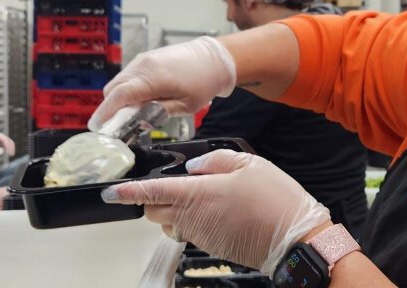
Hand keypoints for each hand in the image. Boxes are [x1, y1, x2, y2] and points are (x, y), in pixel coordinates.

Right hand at [88, 37, 235, 130]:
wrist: (215, 58)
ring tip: (131, 115)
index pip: (119, 96)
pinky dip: (127, 89)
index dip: (106, 113)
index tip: (99, 128)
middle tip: (116, 126)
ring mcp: (143, 60)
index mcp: (152, 78)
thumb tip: (138, 123)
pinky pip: (128, 75)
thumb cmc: (204, 82)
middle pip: (113, 90)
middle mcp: (143, 66)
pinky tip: (140, 100)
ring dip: (119, 98)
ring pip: (119, 82)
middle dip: (110, 109)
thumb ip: (159, 113)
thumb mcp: (185, 106)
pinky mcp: (146, 58)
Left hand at [101, 150, 330, 273]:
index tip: (111, 192)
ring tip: (195, 197)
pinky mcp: (211, 247)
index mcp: (198, 193)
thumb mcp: (249, 164)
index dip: (127, 193)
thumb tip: (195, 165)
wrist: (295, 238)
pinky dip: (189, 222)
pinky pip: (188, 233)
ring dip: (170, 212)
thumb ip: (215, 161)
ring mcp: (201, 236)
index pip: (151, 193)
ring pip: (169, 224)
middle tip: (166, 186)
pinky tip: (213, 210)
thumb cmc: (276, 199)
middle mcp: (193, 218)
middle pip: (153, 212)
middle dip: (151, 200)